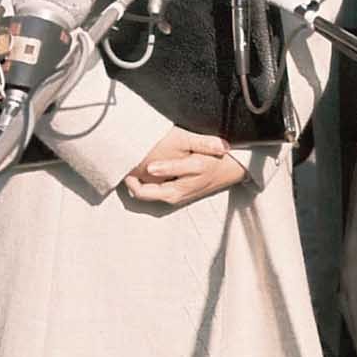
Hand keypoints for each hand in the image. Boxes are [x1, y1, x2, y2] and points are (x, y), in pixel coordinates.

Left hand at [125, 127, 243, 206]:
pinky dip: (150, 175)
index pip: (140, 192)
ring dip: (141, 176)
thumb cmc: (213, 164)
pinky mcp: (180, 186)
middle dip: (132, 178)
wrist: (233, 168)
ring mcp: (176, 192)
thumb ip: (171, 166)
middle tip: (126, 160)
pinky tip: (150, 162)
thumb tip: (150, 168)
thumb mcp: (194, 163)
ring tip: (135, 159)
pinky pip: (158, 184)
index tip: (124, 164)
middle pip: (143, 192)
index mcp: (172, 193)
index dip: (129, 180)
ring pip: (150, 188)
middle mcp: (172, 196)